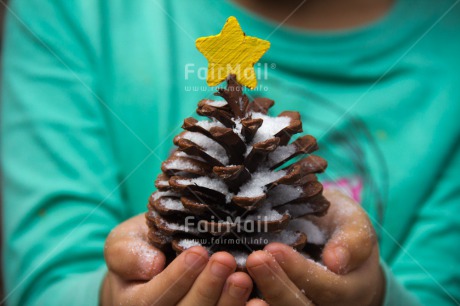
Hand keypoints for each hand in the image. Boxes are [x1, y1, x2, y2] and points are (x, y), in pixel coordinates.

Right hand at [101, 214, 253, 304]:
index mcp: (134, 304)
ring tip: (243, 278)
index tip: (198, 253)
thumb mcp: (124, 241)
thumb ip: (127, 252)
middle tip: (225, 261)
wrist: (155, 261)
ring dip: (228, 303)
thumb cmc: (141, 248)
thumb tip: (151, 265)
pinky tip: (260, 302)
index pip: (154, 299)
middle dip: (207, 289)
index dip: (177, 279)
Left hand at [245, 189, 384, 305]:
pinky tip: (233, 279)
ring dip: (261, 294)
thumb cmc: (342, 230)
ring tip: (241, 269)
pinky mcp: (282, 304)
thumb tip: (336, 260)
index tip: (274, 248)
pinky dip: (248, 300)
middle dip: (276, 285)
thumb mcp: (354, 224)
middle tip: (255, 258)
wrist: (334, 246)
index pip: (329, 290)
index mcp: (353, 290)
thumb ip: (353, 240)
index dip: (300, 271)